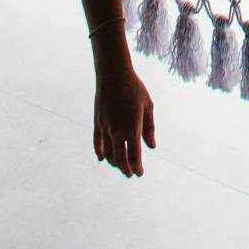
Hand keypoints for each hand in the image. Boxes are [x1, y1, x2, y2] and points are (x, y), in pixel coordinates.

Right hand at [93, 56, 155, 176]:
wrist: (113, 74)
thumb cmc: (134, 88)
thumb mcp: (148, 106)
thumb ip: (149, 128)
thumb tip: (151, 146)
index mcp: (132, 127)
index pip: (134, 155)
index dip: (137, 167)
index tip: (139, 173)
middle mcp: (117, 131)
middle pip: (120, 159)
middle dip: (126, 169)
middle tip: (130, 174)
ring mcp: (105, 128)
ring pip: (108, 154)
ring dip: (114, 162)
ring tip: (120, 166)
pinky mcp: (97, 124)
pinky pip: (97, 144)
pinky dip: (100, 153)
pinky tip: (102, 158)